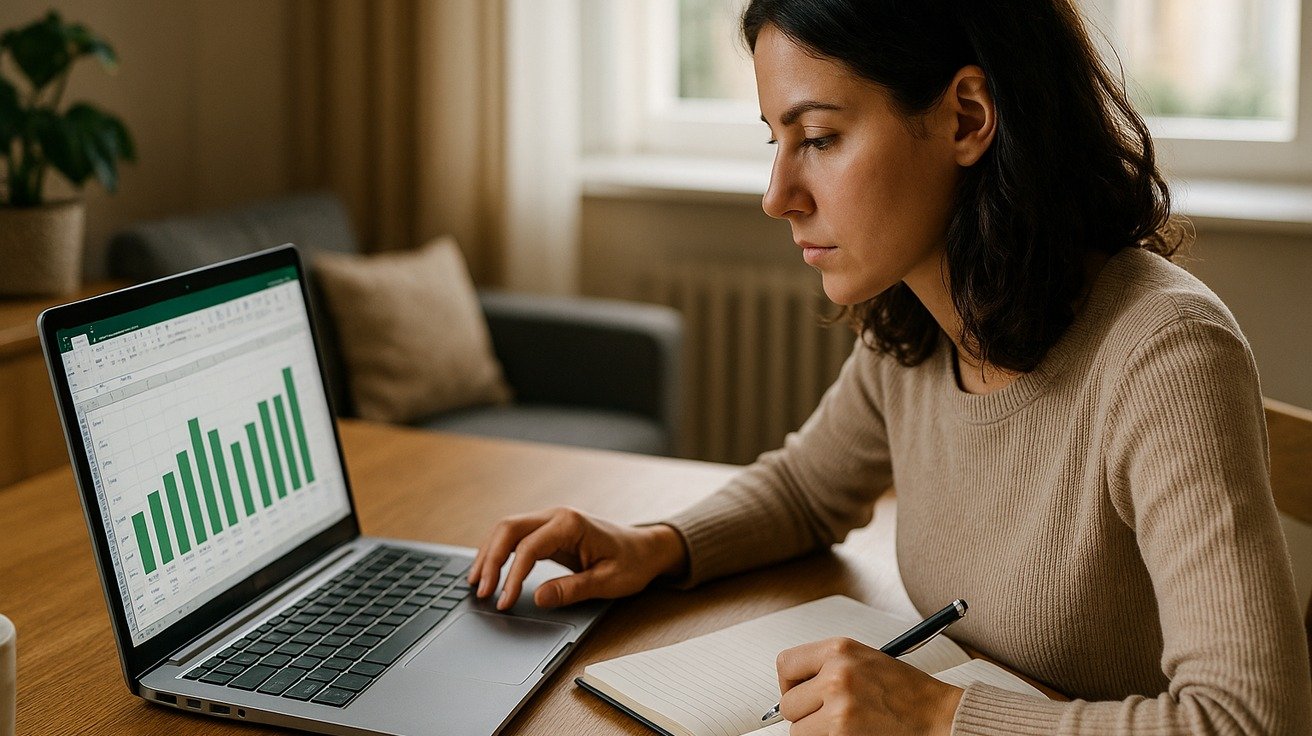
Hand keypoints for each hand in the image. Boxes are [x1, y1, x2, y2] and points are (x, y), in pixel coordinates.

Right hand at [467, 507, 688, 609]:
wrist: (645, 548)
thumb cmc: (631, 563)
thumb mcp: (607, 581)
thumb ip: (572, 589)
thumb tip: (537, 597)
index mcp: (571, 524)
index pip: (529, 547)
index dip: (512, 576)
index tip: (503, 601)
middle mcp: (556, 515)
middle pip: (508, 529)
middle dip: (490, 560)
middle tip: (480, 591)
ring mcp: (550, 520)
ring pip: (506, 530)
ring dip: (488, 554)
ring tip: (475, 583)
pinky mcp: (547, 530)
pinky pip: (515, 537)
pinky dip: (498, 552)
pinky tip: (488, 571)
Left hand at [776, 637, 962, 735]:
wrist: (939, 717)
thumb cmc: (906, 692)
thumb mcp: (865, 661)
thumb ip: (828, 668)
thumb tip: (791, 690)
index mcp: (839, 649)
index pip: (786, 664)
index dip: (789, 684)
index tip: (799, 694)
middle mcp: (836, 674)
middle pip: (788, 704)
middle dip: (805, 715)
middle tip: (828, 716)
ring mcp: (840, 707)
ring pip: (798, 730)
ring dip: (817, 733)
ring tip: (846, 726)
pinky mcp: (842, 734)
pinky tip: (854, 735)